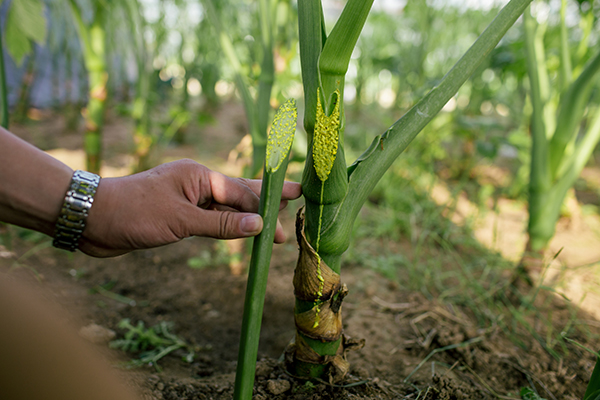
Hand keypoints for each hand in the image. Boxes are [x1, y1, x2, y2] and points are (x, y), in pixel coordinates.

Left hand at [80, 159, 300, 256]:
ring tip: (275, 222)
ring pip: (225, 208)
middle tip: (296, 199)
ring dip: (248, 217)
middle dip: (266, 200)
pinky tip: (241, 229)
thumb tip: (258, 225)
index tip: (294, 201)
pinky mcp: (177, 216)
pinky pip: (211, 220)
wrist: (91, 219)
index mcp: (198, 175)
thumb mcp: (181, 221)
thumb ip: (220, 224)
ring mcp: (187, 200)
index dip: (267, 201)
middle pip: (238, 192)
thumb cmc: (134, 213)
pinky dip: (228, 226)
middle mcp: (196, 184)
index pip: (240, 190)